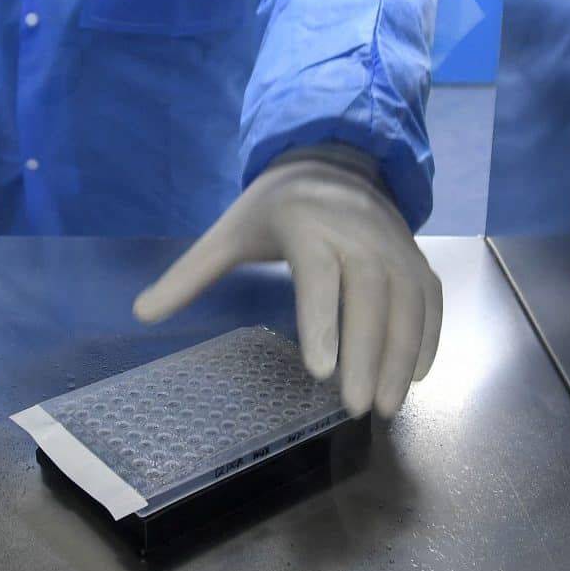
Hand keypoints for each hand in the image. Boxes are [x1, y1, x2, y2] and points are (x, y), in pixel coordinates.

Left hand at [132, 150, 441, 417]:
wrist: (331, 161)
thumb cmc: (272, 208)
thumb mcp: (227, 233)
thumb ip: (188, 275)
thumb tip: (139, 312)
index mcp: (306, 223)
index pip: (320, 276)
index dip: (322, 323)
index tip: (321, 372)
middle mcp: (358, 230)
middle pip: (371, 294)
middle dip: (368, 354)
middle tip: (357, 408)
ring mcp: (393, 241)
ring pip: (407, 300)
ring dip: (403, 355)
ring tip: (387, 405)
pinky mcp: (414, 254)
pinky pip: (430, 296)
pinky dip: (429, 336)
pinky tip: (418, 376)